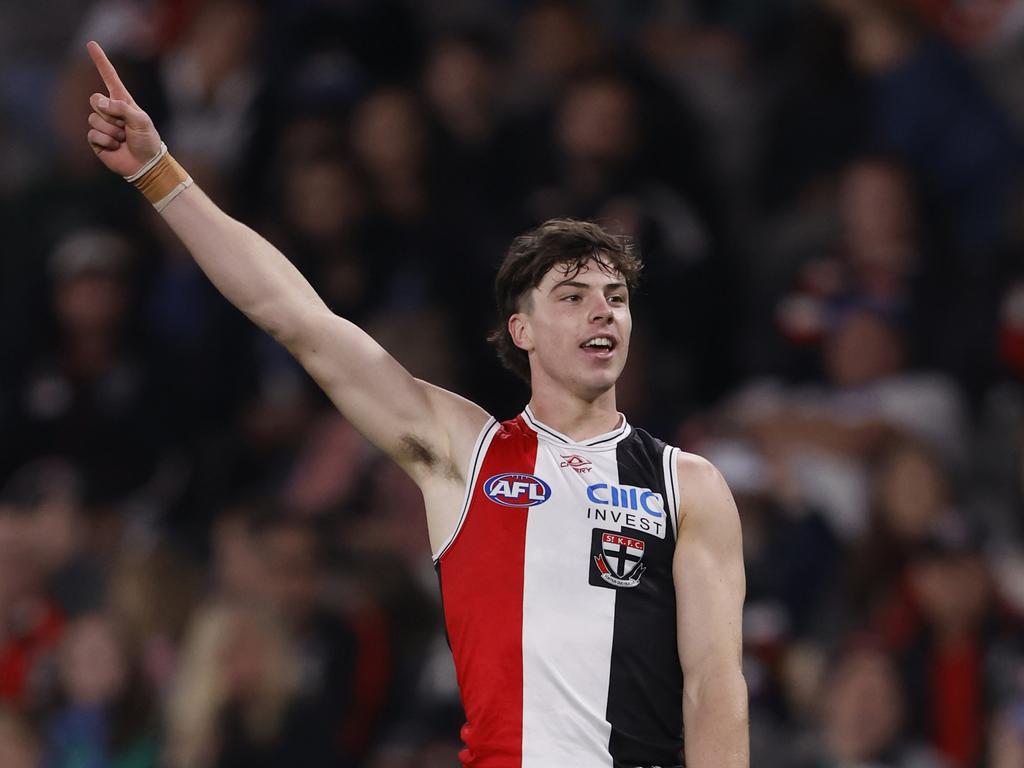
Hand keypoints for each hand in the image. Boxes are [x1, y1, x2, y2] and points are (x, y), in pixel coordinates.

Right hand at [85, 40, 161, 176]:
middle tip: (124, 126)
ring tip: (123, 138)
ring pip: (94, 119)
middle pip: (95, 99)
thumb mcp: (141, 120)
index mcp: (122, 102)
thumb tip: (100, 104)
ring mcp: (102, 124)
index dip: (100, 61)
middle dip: (109, 113)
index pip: (109, 77)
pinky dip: (107, 141)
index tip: (91, 44)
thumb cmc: (148, 141)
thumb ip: (122, 108)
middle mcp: (110, 111)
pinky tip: (116, 147)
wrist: (146, 164)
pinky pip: (93, 134)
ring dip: (111, 131)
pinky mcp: (96, 140)